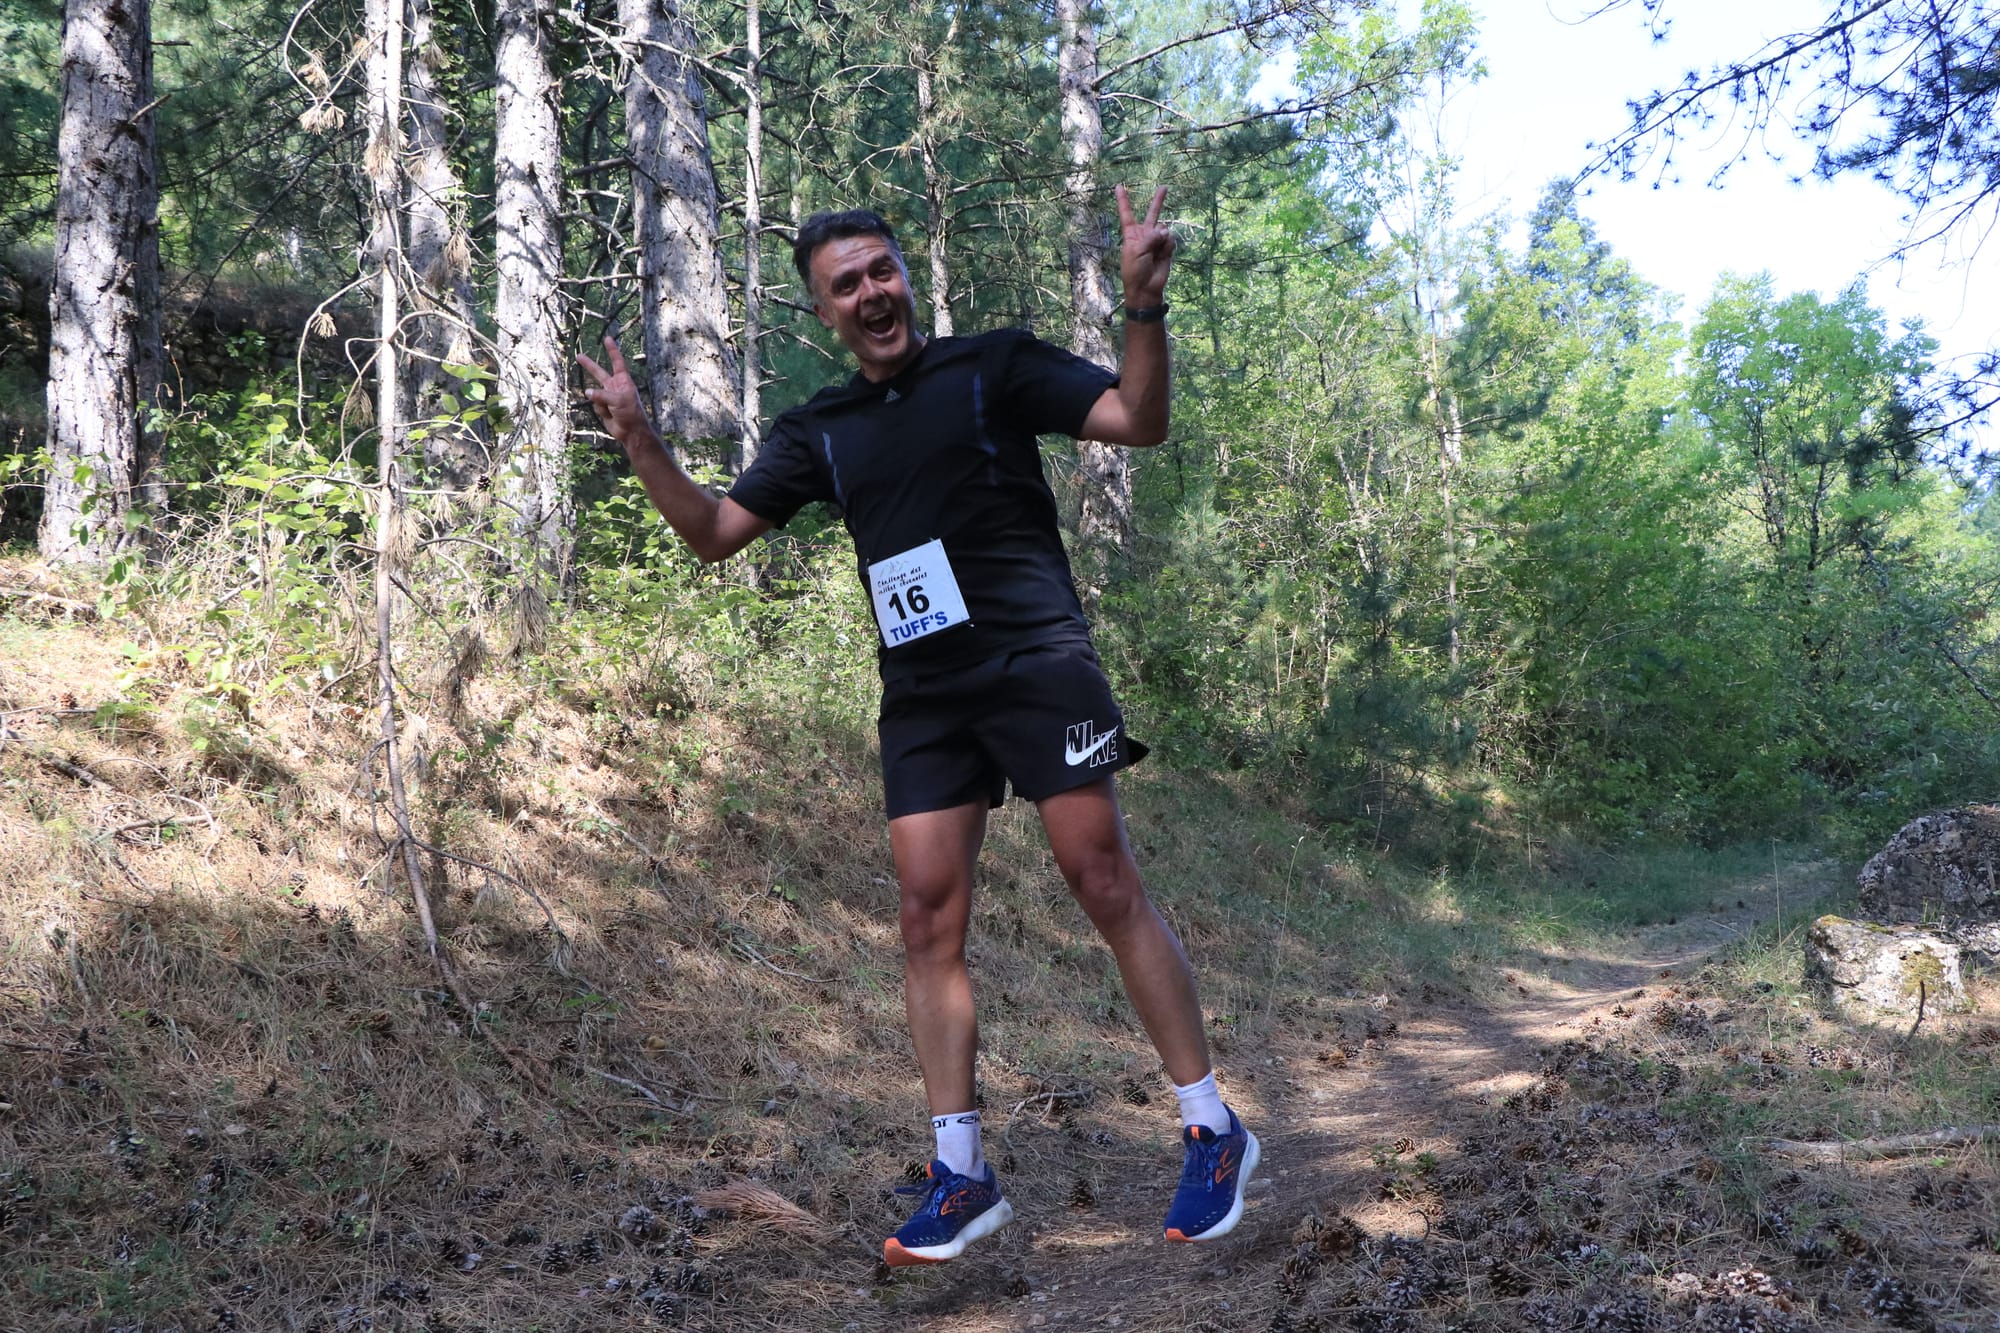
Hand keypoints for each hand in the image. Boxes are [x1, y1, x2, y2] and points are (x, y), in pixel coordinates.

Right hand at [577, 334, 652, 451]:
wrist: (631, 432)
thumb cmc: (631, 414)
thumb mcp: (618, 401)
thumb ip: (601, 394)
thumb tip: (587, 392)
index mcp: (623, 381)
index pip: (617, 362)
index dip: (612, 350)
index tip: (608, 338)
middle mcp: (615, 386)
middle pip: (599, 373)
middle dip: (589, 365)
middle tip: (578, 355)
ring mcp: (608, 397)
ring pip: (595, 394)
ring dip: (602, 403)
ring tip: (613, 410)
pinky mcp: (603, 407)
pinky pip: (596, 405)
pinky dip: (602, 411)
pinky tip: (611, 416)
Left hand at [1116, 184, 1173, 306]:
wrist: (1146, 288)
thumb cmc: (1135, 270)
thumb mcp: (1136, 251)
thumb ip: (1150, 237)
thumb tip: (1166, 231)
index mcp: (1131, 234)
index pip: (1126, 213)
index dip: (1123, 200)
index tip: (1118, 186)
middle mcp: (1144, 234)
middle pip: (1152, 214)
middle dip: (1158, 200)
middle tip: (1164, 187)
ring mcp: (1156, 241)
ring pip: (1164, 229)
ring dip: (1161, 239)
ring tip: (1155, 253)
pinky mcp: (1166, 248)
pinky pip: (1170, 240)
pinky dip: (1168, 247)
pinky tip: (1163, 256)